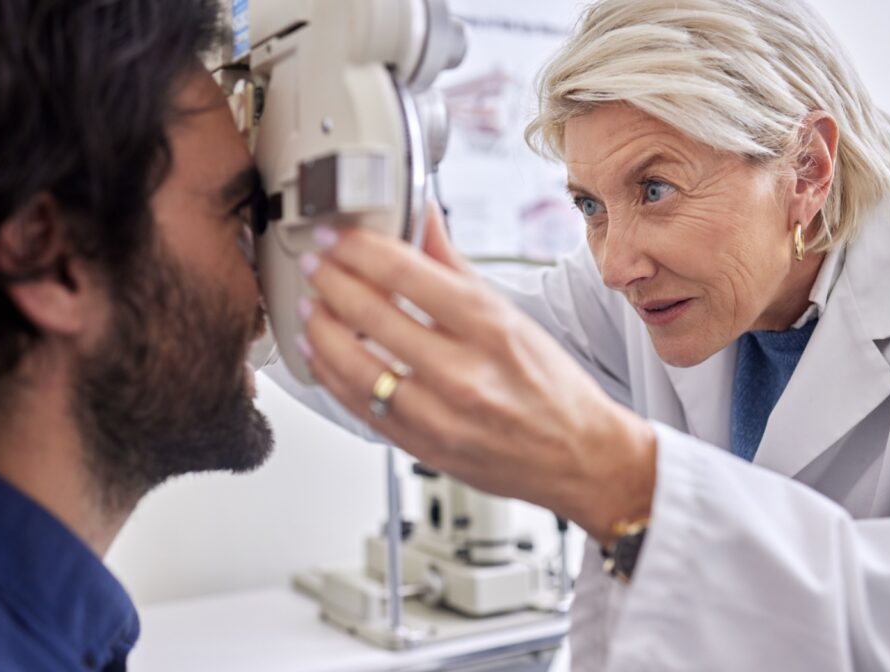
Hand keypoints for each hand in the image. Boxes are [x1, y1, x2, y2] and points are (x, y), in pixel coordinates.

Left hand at [298, 207, 656, 543]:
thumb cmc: (552, 387)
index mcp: (490, 329)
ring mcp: (438, 416)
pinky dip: (329, 374)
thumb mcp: (511, 315)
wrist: (580, 458)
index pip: (407, 273)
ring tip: (310, 304)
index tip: (337, 234)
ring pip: (353, 365)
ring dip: (320, 328)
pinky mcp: (420, 447)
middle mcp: (464, 373)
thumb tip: (423, 214)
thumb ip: (454, 264)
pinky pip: (358, 405)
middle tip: (314, 262)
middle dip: (331, 280)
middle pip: (373, 315)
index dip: (359, 247)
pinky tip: (319, 351)